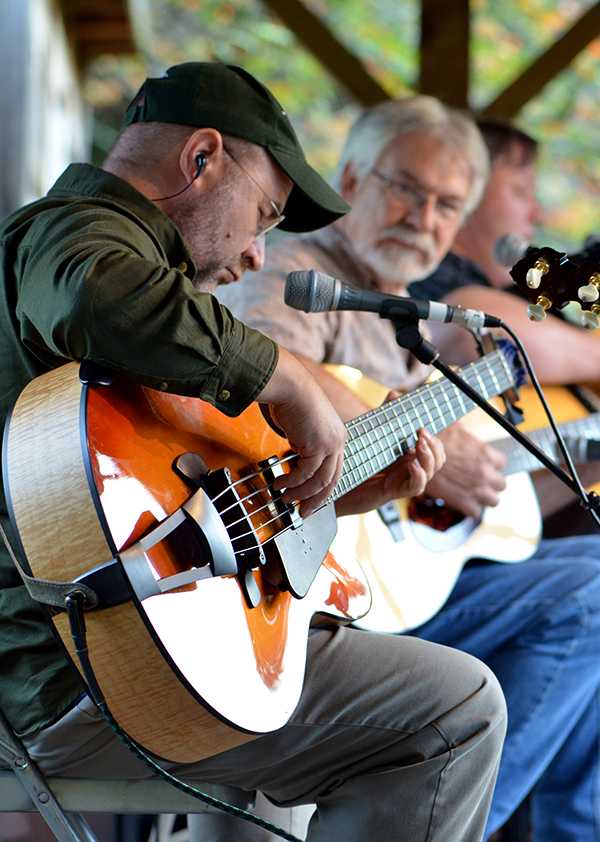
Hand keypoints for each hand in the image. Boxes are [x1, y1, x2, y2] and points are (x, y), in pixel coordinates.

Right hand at [257, 348, 346, 515]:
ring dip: (300, 493)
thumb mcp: (303, 427)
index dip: (322, 489)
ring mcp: (331, 444)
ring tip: (285, 498)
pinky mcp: (318, 445)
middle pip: (332, 480)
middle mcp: (339, 441)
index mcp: (338, 437)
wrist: (289, 386)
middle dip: (316, 499)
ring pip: (319, 481)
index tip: (310, 501)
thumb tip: (295, 462)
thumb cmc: (291, 401)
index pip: (334, 470)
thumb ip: (304, 445)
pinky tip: (279, 483)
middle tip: (303, 512)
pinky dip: (292, 482)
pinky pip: (305, 473)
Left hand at [335, 426, 445, 517]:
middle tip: (421, 434)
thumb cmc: (359, 460)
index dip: (434, 440)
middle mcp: (411, 469)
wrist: (341, 484)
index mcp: (409, 456)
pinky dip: (418, 475)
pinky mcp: (394, 492)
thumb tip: (395, 394)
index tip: (422, 427)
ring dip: (429, 458)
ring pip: (430, 473)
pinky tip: (412, 465)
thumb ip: (386, 416)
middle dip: (434, 446)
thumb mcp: (375, 436)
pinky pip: (415, 486)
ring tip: (419, 445)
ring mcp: (404, 481)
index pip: (435, 450)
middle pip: (438, 461)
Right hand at [425, 422, 506, 517]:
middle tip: (479, 480)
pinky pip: (475, 512)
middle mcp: (485, 473)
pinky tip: (462, 501)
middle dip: (491, 483)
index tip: (483, 465)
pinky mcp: (463, 502)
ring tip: (473, 493)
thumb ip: (469, 436)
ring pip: (494, 501)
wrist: (419, 456)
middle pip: (501, 484)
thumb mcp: (457, 429)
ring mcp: (476, 489)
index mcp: (486, 454)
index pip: (501, 463)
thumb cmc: (436, 440)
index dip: (491, 465)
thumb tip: (469, 436)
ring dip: (484, 498)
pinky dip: (469, 508)